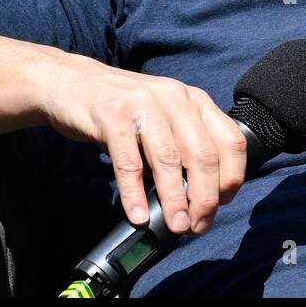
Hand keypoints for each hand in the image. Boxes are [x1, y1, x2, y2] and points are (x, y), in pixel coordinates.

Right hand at [38, 55, 247, 235]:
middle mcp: (176, 98)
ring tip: (177, 224)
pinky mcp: (112, 114)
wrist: (73, 82)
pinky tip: (139, 215)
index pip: (232, 141)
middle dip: (205, 197)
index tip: (222, 203)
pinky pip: (129, 162)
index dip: (232, 178)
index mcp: (196, 100)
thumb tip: (200, 197)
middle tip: (199, 224)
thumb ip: (185, 146)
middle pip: (203, 155)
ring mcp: (144, 103)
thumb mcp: (166, 118)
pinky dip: (135, 194)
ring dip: (175, 199)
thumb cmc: (125, 108)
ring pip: (168, 160)